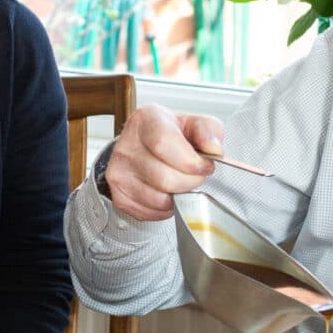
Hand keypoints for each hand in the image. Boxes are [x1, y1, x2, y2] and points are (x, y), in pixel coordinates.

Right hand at [104, 104, 223, 220]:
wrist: (143, 147)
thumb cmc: (170, 135)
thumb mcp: (193, 123)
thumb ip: (208, 130)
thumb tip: (213, 148)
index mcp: (146, 120)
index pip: (164, 143)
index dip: (191, 161)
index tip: (205, 166)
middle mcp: (127, 145)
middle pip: (165, 178)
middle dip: (191, 182)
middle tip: (196, 176)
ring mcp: (119, 172)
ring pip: (160, 199)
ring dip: (179, 196)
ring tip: (182, 182)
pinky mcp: (119, 195)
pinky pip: (151, 212)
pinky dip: (166, 208)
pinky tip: (168, 192)